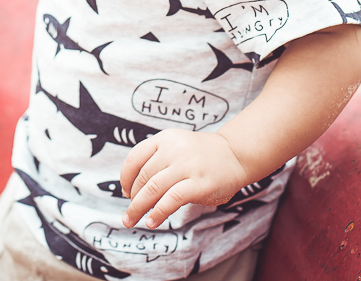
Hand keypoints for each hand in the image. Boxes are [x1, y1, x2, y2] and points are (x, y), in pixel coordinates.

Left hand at [119, 130, 249, 229]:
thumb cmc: (200, 155)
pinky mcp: (199, 184)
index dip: (125, 178)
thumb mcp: (175, 146)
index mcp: (164, 139)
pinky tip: (152, 221)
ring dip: (139, 207)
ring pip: (153, 188)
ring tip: (132, 220)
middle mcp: (173, 150)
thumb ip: (156, 160)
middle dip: (132, 198)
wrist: (235, 155)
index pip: (134, 158)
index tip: (125, 192)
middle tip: (129, 213)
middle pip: (143, 176)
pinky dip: (158, 213)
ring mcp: (186, 166)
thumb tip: (133, 189)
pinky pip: (171, 200)